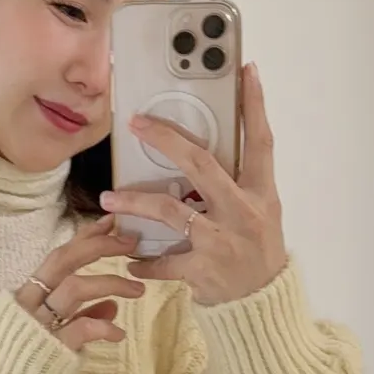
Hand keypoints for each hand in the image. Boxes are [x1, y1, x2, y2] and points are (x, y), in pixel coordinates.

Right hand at [15, 216, 145, 350]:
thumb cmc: (25, 370)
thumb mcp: (54, 337)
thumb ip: (81, 318)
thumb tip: (113, 305)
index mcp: (27, 296)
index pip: (58, 257)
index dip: (85, 237)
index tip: (112, 223)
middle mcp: (28, 304)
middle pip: (63, 260)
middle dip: (99, 246)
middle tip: (130, 242)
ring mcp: (37, 325)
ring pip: (75, 287)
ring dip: (111, 283)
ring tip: (138, 289)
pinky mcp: (48, 349)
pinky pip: (80, 328)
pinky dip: (102, 326)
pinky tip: (118, 334)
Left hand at [99, 63, 287, 305]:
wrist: (263, 304)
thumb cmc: (257, 251)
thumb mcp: (260, 212)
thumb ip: (237, 182)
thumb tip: (201, 151)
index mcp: (262, 193)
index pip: (261, 141)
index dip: (255, 105)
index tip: (247, 70)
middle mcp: (244, 212)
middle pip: (202, 164)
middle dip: (167, 140)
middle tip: (137, 123)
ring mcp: (223, 241)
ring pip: (171, 210)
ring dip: (136, 202)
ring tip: (110, 198)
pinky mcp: (204, 270)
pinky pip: (164, 261)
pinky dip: (144, 263)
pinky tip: (130, 261)